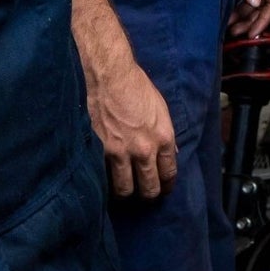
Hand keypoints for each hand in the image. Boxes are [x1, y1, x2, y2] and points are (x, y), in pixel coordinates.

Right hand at [70, 0, 177, 198]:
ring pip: (125, 190)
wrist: (109, 76)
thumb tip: (170, 153)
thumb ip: (165, 135)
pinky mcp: (100, 152)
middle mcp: (144, 150)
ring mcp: (120, 154)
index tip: (164, 188)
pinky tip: (106, 180)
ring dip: (127, 192)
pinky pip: (104, 178)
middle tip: (145, 194)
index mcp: (163, 138)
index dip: (167, 185)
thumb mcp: (160, 109)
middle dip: (149, 194)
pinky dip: (106, 181)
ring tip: (125, 190)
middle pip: (149, 188)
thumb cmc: (136, 86)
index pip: (169, 173)